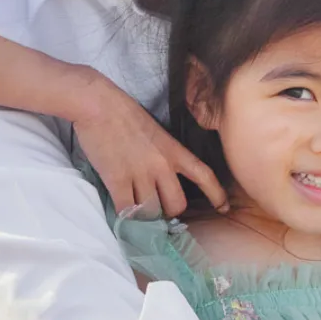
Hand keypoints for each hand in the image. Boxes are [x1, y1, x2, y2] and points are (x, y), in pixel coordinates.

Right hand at [70, 74, 225, 219]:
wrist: (98, 104)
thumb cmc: (123, 113)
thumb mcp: (156, 132)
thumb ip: (163, 154)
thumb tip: (160, 178)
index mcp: (174, 150)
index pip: (204, 175)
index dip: (216, 194)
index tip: (223, 208)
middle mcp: (162, 165)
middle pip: (176, 205)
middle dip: (167, 211)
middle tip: (156, 207)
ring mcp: (140, 174)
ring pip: (151, 212)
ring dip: (143, 215)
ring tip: (135, 208)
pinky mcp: (118, 180)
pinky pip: (127, 211)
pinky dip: (124, 216)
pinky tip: (120, 210)